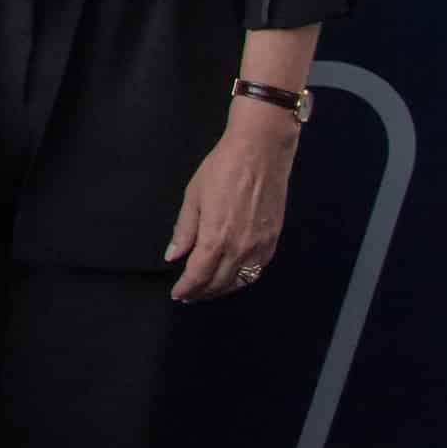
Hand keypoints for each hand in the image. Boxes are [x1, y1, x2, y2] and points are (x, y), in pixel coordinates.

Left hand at [166, 104, 297, 301]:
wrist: (261, 151)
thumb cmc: (222, 169)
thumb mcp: (193, 197)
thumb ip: (184, 231)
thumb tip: (173, 255)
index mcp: (216, 238)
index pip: (198, 275)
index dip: (186, 288)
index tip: (177, 294)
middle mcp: (240, 248)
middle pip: (219, 283)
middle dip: (202, 292)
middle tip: (189, 295)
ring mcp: (260, 246)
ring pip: (240, 281)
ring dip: (222, 289)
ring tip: (207, 290)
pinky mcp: (273, 240)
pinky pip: (257, 270)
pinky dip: (242, 279)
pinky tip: (233, 276)